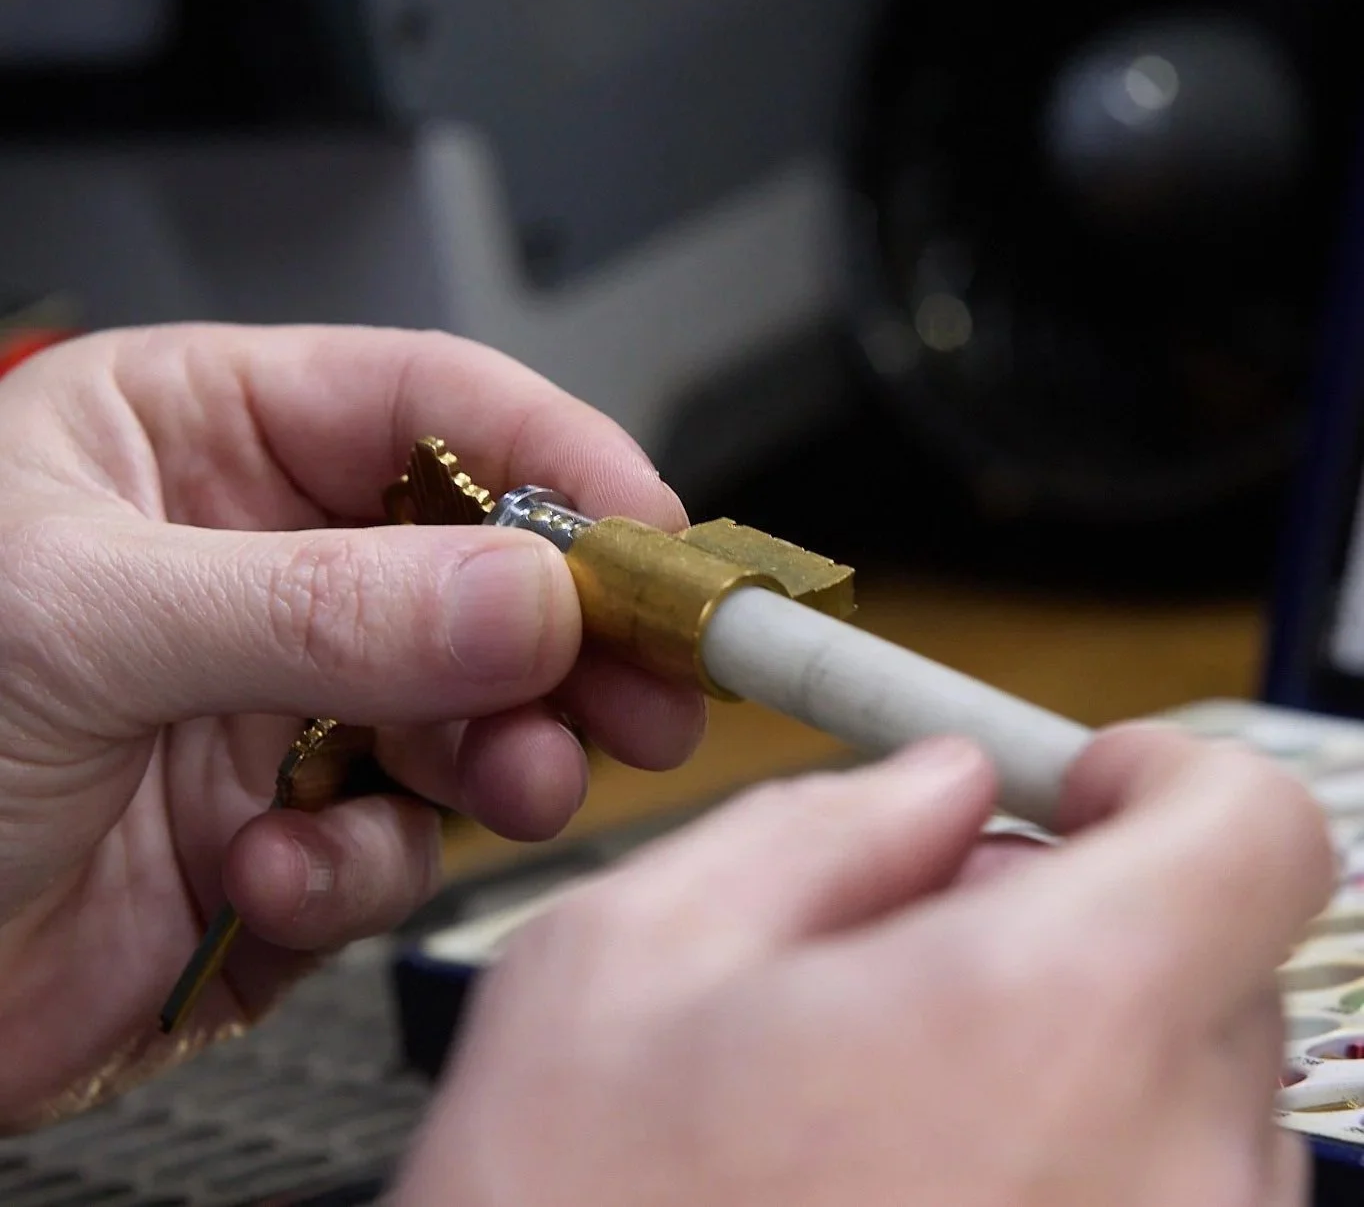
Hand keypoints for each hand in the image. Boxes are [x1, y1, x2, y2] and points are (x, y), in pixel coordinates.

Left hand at [0, 322, 704, 1128]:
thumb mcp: (83, 626)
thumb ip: (321, 607)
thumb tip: (521, 596)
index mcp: (201, 442)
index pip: (429, 407)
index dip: (556, 458)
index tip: (647, 532)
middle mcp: (262, 563)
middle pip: (484, 564)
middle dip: (570, 629)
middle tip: (646, 686)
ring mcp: (285, 701)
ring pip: (468, 707)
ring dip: (502, 754)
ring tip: (514, 783)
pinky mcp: (292, 825)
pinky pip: (395, 836)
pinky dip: (364, 865)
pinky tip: (280, 875)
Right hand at [396, 725, 1331, 1206]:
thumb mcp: (630, 958)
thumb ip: (818, 827)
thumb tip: (938, 788)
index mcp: (1050, 1022)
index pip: (1250, 831)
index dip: (1169, 779)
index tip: (1085, 791)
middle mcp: (1171, 1181)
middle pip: (1215, 960)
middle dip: (1080, 915)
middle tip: (922, 948)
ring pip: (1191, 1094)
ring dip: (1070, 1051)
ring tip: (895, 1101)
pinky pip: (1169, 1202)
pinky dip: (1077, 1159)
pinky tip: (924, 1188)